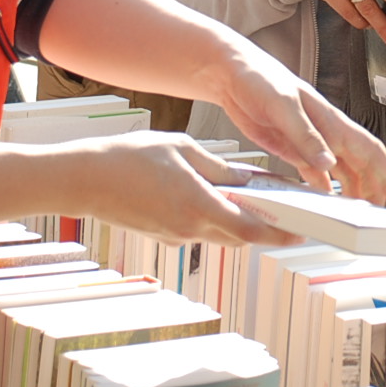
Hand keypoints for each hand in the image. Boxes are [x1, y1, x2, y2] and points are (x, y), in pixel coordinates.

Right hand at [65, 131, 302, 245]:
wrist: (82, 181)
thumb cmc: (127, 158)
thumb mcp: (181, 149)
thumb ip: (218, 167)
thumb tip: (246, 180)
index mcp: (198, 206)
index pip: (250, 230)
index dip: (279, 235)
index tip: (302, 233)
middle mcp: (189, 229)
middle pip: (240, 237)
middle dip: (266, 230)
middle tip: (289, 219)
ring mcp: (175, 237)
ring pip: (220, 234)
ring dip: (239, 223)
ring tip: (257, 204)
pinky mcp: (163, 236)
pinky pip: (198, 230)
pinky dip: (213, 219)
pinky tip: (216, 200)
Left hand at [211, 40, 385, 208]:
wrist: (232, 73)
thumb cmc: (259, 78)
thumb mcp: (283, 106)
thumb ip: (306, 136)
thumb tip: (329, 164)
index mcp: (330, 121)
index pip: (370, 151)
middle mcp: (325, 133)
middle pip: (360, 165)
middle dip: (375, 189)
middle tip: (381, 215)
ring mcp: (309, 142)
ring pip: (341, 170)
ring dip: (353, 191)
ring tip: (359, 212)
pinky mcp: (291, 148)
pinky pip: (314, 173)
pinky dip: (323, 188)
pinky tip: (325, 200)